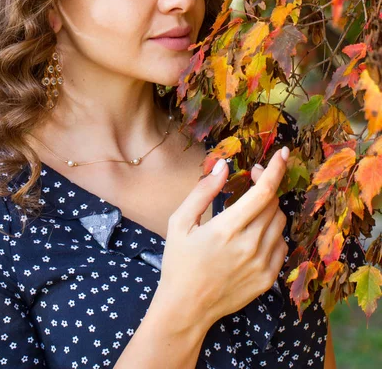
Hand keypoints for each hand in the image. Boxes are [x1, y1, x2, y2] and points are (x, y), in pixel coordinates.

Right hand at [156, 147, 289, 331]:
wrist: (186, 308)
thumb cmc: (179, 262)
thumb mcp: (180, 222)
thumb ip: (202, 191)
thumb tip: (223, 167)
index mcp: (227, 229)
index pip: (263, 192)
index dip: (276, 169)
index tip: (283, 153)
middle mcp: (250, 246)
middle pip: (274, 204)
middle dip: (266, 186)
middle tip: (251, 180)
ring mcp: (262, 264)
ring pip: (280, 223)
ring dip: (269, 209)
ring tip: (249, 211)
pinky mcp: (268, 278)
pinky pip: (282, 245)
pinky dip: (272, 233)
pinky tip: (254, 235)